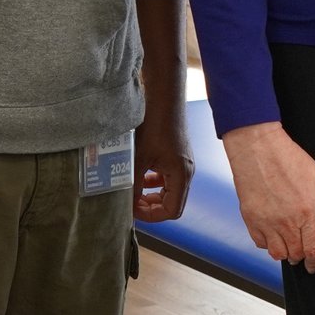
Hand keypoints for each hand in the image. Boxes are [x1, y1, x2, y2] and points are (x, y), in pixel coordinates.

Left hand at [135, 106, 194, 222]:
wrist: (163, 99)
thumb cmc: (155, 125)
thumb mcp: (140, 158)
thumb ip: (134, 184)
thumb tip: (126, 203)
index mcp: (182, 175)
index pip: (172, 210)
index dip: (151, 215)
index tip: (133, 210)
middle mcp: (187, 171)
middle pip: (173, 203)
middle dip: (152, 206)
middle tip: (132, 203)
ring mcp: (184, 163)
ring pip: (170, 190)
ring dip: (152, 194)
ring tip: (134, 190)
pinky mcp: (178, 155)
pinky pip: (169, 177)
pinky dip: (155, 181)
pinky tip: (141, 175)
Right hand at [221, 122, 314, 272]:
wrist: (257, 147)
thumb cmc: (286, 157)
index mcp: (306, 211)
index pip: (313, 249)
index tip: (313, 265)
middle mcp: (286, 221)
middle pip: (296, 254)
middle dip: (301, 254)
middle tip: (302, 246)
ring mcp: (266, 222)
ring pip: (277, 254)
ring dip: (284, 251)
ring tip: (287, 239)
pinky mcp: (250, 220)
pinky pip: (260, 244)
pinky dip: (267, 243)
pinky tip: (272, 230)